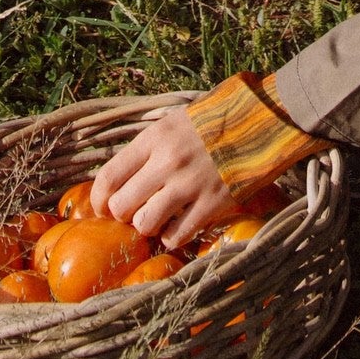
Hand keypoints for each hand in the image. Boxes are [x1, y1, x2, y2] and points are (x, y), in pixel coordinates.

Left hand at [89, 108, 234, 251]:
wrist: (261, 121)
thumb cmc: (211, 122)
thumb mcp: (172, 124)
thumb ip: (146, 150)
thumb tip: (118, 182)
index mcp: (154, 138)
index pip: (109, 177)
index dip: (98, 199)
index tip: (101, 208)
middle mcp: (167, 162)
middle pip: (122, 206)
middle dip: (123, 214)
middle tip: (134, 211)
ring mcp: (189, 185)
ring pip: (145, 224)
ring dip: (148, 226)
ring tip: (157, 218)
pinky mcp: (212, 204)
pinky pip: (177, 235)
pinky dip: (172, 237)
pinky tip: (178, 226)